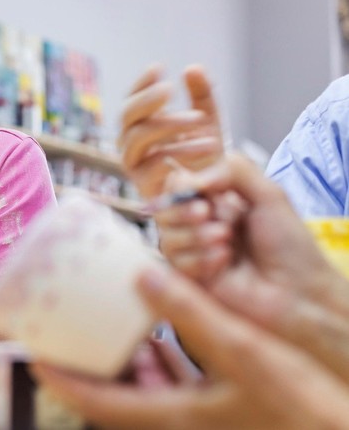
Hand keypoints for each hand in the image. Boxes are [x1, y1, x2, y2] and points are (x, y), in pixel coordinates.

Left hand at [31, 266, 348, 429]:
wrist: (342, 429)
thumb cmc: (301, 402)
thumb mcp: (244, 350)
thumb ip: (192, 312)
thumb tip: (143, 272)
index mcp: (176, 417)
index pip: (101, 403)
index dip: (62, 380)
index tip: (32, 357)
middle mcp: (180, 423)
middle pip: (115, 398)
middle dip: (86, 369)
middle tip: (61, 336)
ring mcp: (199, 419)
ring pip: (144, 392)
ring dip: (122, 364)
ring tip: (102, 327)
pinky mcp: (219, 411)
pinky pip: (175, 388)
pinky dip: (158, 364)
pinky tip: (156, 339)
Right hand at [119, 65, 224, 198]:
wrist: (215, 205)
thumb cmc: (208, 163)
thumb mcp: (209, 126)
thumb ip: (203, 97)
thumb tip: (192, 67)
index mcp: (141, 131)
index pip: (131, 104)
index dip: (140, 86)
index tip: (158, 68)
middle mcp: (132, 149)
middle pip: (126, 118)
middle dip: (146, 101)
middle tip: (170, 90)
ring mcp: (136, 169)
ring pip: (136, 140)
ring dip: (167, 125)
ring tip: (200, 119)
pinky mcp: (148, 191)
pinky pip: (154, 166)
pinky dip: (179, 152)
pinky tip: (208, 144)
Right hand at [158, 153, 348, 383]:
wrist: (300, 293)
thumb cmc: (290, 247)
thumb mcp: (269, 194)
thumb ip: (233, 170)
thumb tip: (190, 177)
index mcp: (216, 202)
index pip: (177, 184)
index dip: (183, 187)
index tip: (203, 194)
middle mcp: (199, 226)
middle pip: (163, 209)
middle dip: (185, 212)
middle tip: (214, 219)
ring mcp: (192, 253)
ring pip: (166, 236)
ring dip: (197, 238)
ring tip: (227, 245)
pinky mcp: (189, 280)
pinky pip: (175, 263)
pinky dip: (200, 260)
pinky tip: (224, 264)